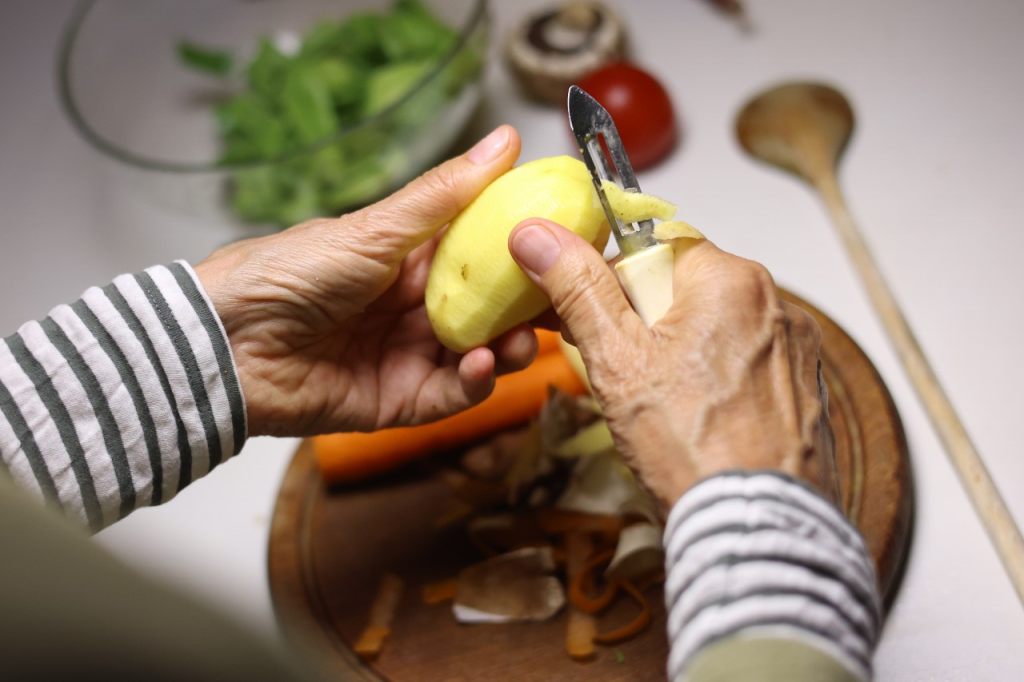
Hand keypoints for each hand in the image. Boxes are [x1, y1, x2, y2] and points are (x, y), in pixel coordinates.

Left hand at [196, 126, 536, 436]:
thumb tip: (504, 140)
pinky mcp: (399, 402)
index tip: (570, 247)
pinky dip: (473, 383)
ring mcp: (410, 356)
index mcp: (412, 261)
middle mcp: (416, 308)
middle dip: (528, 311)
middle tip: (563, 306)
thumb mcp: (377, 229)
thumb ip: (446, 194)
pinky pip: (450, 396)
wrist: (227, 344)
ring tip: (522, 340)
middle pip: (491, 312)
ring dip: (509, 349)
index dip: (526, 254)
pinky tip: (481, 366)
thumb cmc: (291, 272)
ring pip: (481, 356)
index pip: (485, 256)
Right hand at [508, 221, 838, 508]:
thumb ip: (579, 290)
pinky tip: (703, 421)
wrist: (757, 527)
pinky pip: (747, 363)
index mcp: (729, 278)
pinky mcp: (804, 387)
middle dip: (646, 322)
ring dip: (682, 351)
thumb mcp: (617, 360)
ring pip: (715, 327)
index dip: (613, 284)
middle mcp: (774, 300)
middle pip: (685, 288)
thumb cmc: (690, 445)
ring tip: (665, 407)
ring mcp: (795, 346)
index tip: (595, 323)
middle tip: (625, 374)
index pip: (653, 248)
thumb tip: (536, 235)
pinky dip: (720, 381)